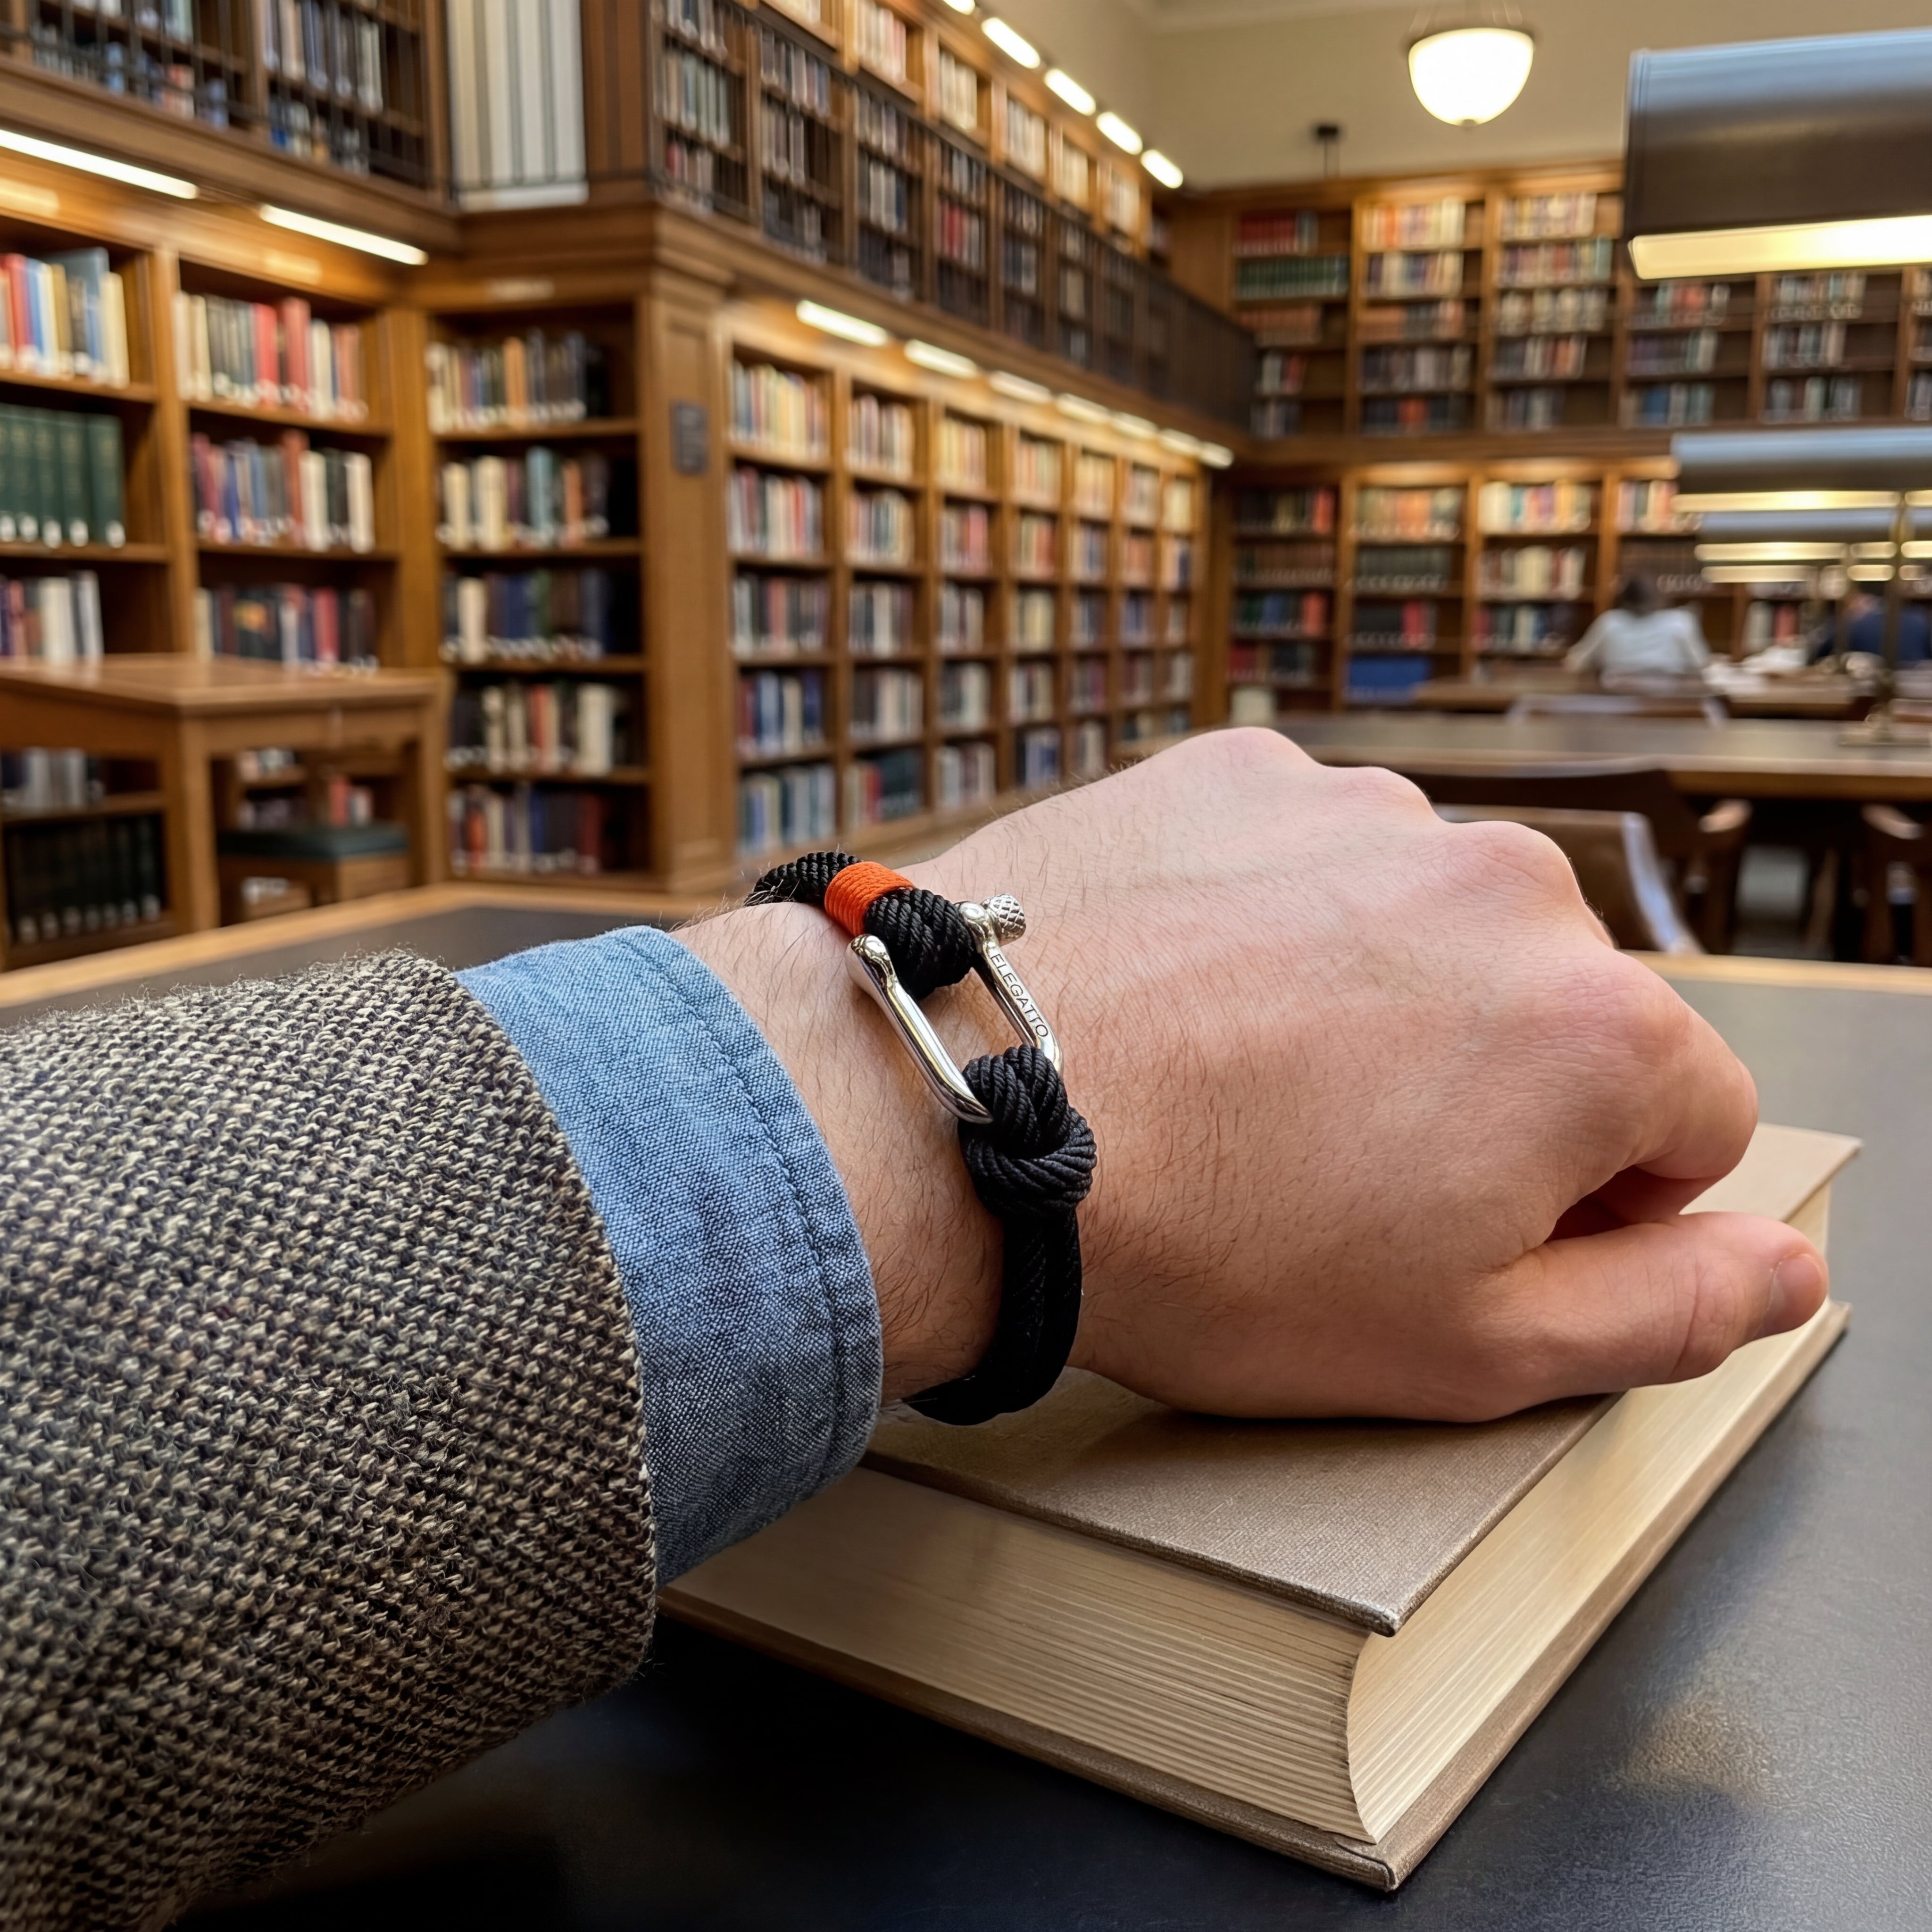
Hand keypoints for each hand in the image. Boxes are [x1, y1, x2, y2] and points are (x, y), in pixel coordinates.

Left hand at [680, 730, 1826, 1418]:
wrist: (962, 1114)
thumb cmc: (1205, 1249)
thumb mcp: (1463, 1347)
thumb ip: (1664, 1309)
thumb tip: (1785, 1266)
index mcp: (1593, 1029)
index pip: (1689, 1123)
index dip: (1592, 1201)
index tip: (1464, 1225)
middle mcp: (1502, 884)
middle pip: (1554, 1010)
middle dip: (1484, 1091)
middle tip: (1330, 1166)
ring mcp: (1361, 810)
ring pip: (1425, 925)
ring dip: (1373, 995)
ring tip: (1242, 1079)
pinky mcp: (1237, 772)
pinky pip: (1305, 853)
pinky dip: (1270, 916)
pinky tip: (1187, 991)